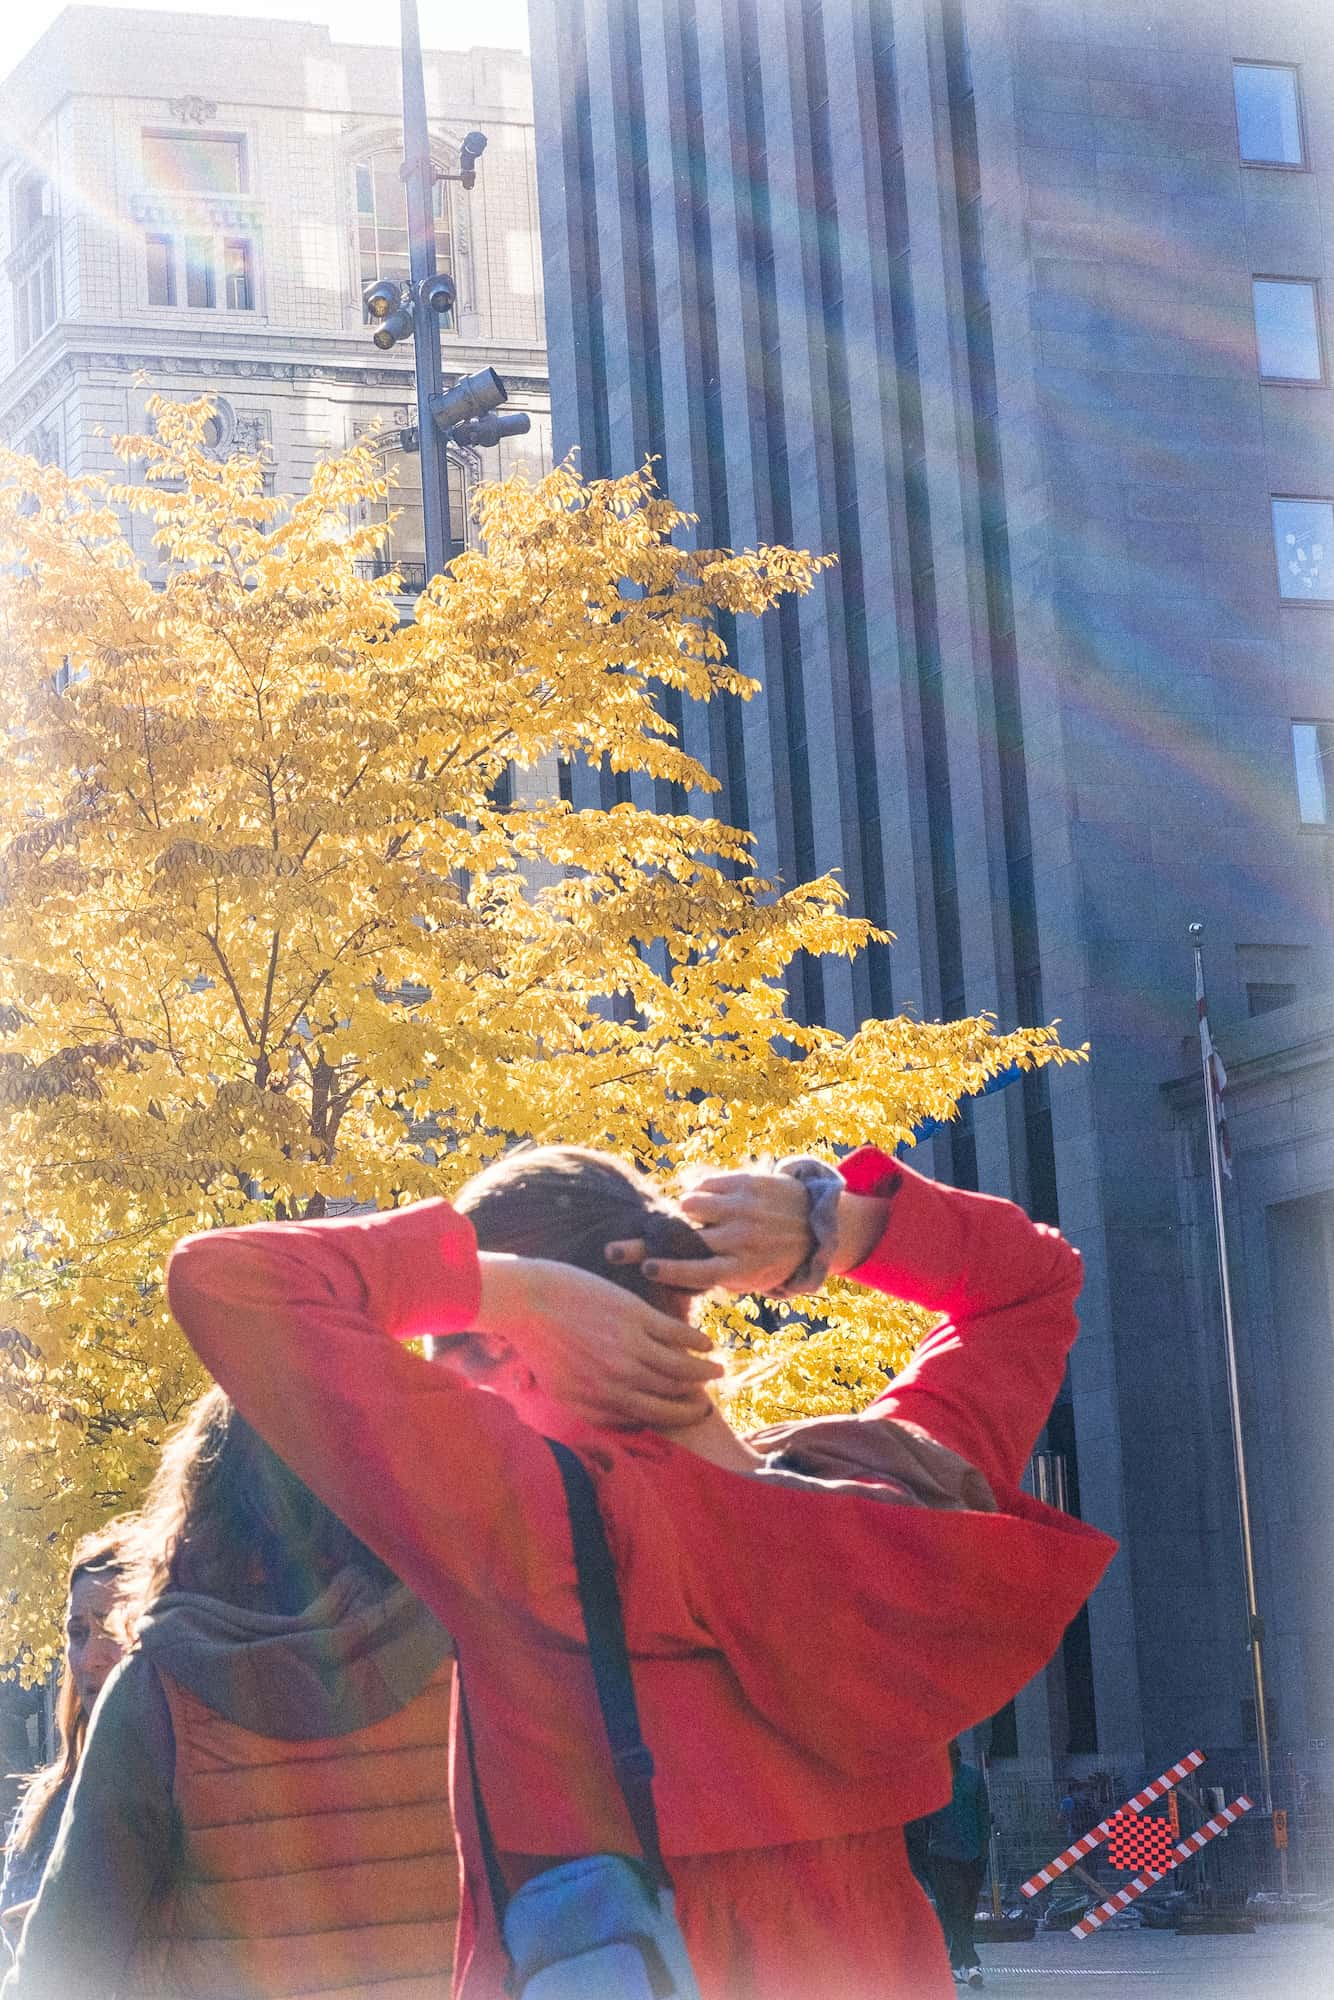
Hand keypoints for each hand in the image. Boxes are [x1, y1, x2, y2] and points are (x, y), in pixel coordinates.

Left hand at [475, 1253, 723, 1428]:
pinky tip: (706, 1343)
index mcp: (600, 1400)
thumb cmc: (541, 1344)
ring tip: (717, 1371)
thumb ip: (595, 1410)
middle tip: (707, 1401)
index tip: (688, 1414)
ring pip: (680, 1369)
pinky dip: (696, 1342)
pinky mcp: (636, 1316)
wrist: (527, 1300)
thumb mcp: (562, 1389)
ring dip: (704, 1372)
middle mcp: (618, 1379)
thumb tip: (627, 1424)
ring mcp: (629, 1347)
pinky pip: (677, 1336)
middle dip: (693, 1404)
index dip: (675, 1418)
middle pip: (670, 1398)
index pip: (649, 1418)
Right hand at [606, 1171, 812, 1296]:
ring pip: (690, 1204)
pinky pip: (703, 1185)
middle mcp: (741, 1239)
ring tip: (691, 1215)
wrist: (816, 1226)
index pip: (698, 1273)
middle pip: (684, 1239)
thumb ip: (713, 1276)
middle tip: (613, 1249)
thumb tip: (664, 1276)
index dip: (669, 1271)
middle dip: (645, 1244)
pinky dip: (698, 1192)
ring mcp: (744, 1209)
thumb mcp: (748, 1278)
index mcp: (742, 1268)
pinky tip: (708, 1200)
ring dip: (684, 1210)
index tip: (646, 1268)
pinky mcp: (746, 1183)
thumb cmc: (771, 1259)